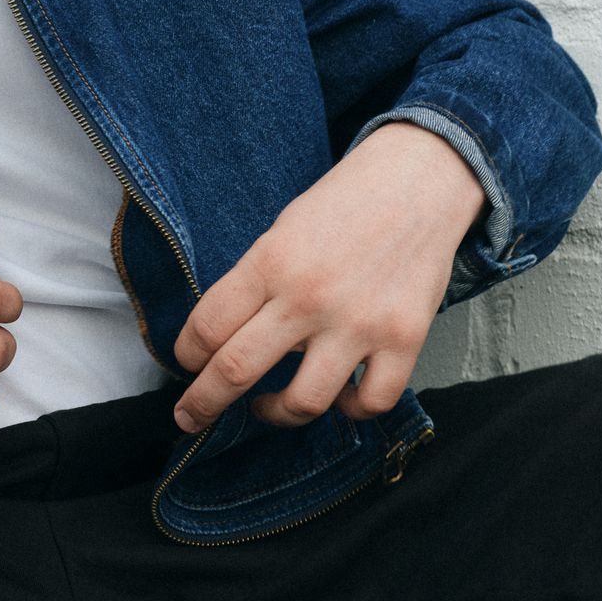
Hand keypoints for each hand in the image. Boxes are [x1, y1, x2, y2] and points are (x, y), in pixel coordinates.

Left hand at [170, 122, 487, 433]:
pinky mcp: (404, 340)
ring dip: (276, 414)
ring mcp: (359, 322)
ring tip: (268, 406)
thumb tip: (223, 341)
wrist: (417, 183)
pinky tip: (338, 393)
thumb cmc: (342, 207)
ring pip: (303, 402)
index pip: (207, 326)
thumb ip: (255, 284)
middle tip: (189, 417)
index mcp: (271, 262)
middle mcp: (310, 296)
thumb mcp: (281, 232)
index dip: (185, 355)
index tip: (184, 364)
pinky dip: (350, 409)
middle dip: (202, 403)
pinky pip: (371, 402)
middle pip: (236, 370)